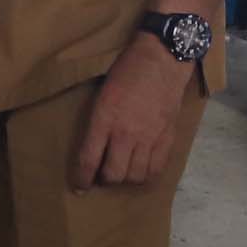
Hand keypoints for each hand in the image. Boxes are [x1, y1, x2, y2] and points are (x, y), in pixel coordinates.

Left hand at [72, 40, 192, 187]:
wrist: (162, 59)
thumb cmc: (127, 71)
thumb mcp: (102, 94)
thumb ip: (97, 122)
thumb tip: (94, 148)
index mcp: (104, 119)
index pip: (89, 160)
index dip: (81, 179)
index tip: (79, 187)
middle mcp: (126, 133)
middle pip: (113, 174)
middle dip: (104, 180)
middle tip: (102, 173)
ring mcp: (149, 137)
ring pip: (135, 176)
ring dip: (125, 179)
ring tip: (122, 170)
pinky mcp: (167, 138)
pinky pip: (156, 169)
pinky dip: (146, 176)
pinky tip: (141, 170)